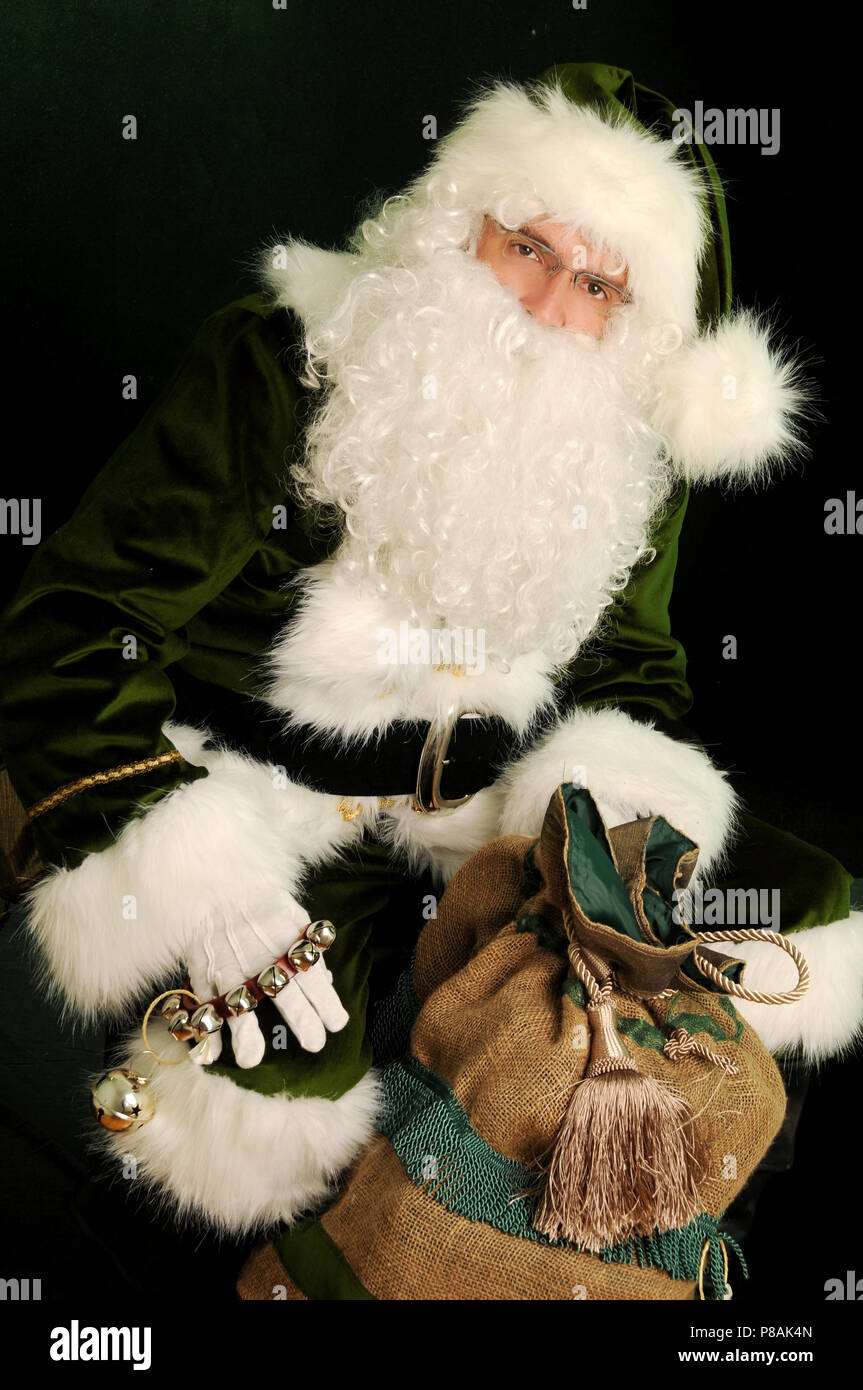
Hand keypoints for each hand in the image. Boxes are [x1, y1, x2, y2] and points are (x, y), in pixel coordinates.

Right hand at [183, 893, 348, 1067]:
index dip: (328, 1006)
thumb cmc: (261, 901)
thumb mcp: (294, 916)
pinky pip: (205, 1006)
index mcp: (288, 944)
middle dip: (305, 1025)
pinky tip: (212, 1055)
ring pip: (239, 1008)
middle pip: (288, 1000)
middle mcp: (262, 960)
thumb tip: (326, 983)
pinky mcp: (204, 972)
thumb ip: (309, 951)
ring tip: (252, 1060)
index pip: (315, 981)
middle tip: (315, 1044)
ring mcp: (230, 968)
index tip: (337, 1024)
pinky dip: (205, 1033)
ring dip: (247, 1038)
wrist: (218, 882)